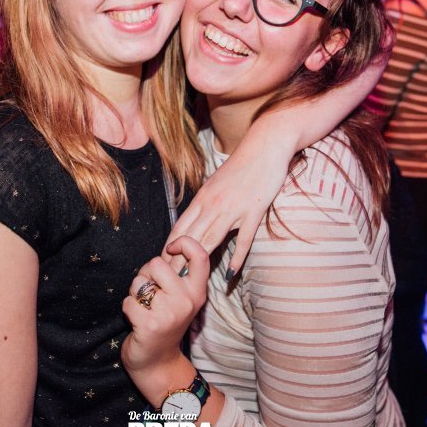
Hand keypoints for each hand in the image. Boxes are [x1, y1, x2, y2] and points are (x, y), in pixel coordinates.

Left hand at [122, 237, 210, 403]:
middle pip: (157, 263)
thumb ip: (177, 275)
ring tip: (145, 308)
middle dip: (145, 274)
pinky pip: (128, 301)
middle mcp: (187, 301)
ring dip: (135, 293)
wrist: (158, 362)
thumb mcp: (180, 299)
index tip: (171, 249)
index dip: (184, 243)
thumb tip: (168, 247)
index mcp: (197, 292)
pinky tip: (137, 321)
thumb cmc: (165, 323)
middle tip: (150, 292)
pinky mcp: (149, 325)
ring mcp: (169, 314)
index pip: (200, 255)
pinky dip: (128, 309)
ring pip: (139, 282)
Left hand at [162, 140, 290, 277]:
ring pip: (211, 239)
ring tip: (189, 280)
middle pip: (191, 237)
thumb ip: (206, 201)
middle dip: (178, 260)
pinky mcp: (254, 211)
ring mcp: (234, 209)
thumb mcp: (216, 182)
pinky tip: (231, 272)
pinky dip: (236, 256)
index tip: (162, 263)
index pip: (180, 227)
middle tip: (168, 280)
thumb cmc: (241, 165)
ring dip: (198, 261)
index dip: (170, 247)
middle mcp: (214, 204)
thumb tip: (195, 219)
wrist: (265, 146)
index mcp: (203, 197)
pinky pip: (243, 239)